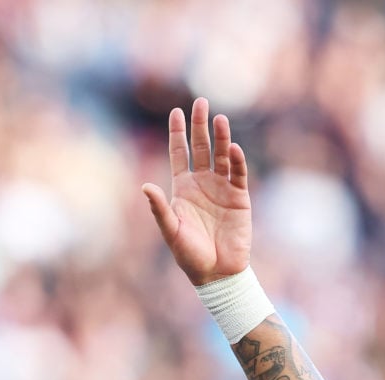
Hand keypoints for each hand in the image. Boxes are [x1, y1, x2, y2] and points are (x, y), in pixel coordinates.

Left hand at [142, 98, 251, 285]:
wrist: (216, 272)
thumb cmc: (189, 254)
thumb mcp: (170, 230)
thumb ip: (159, 208)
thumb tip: (145, 186)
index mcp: (182, 188)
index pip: (179, 153)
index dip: (177, 133)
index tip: (176, 111)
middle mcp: (202, 183)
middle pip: (201, 147)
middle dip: (199, 125)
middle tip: (200, 102)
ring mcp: (222, 188)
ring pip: (221, 156)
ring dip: (221, 137)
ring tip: (219, 118)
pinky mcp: (239, 197)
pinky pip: (238, 173)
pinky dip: (236, 160)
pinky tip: (232, 147)